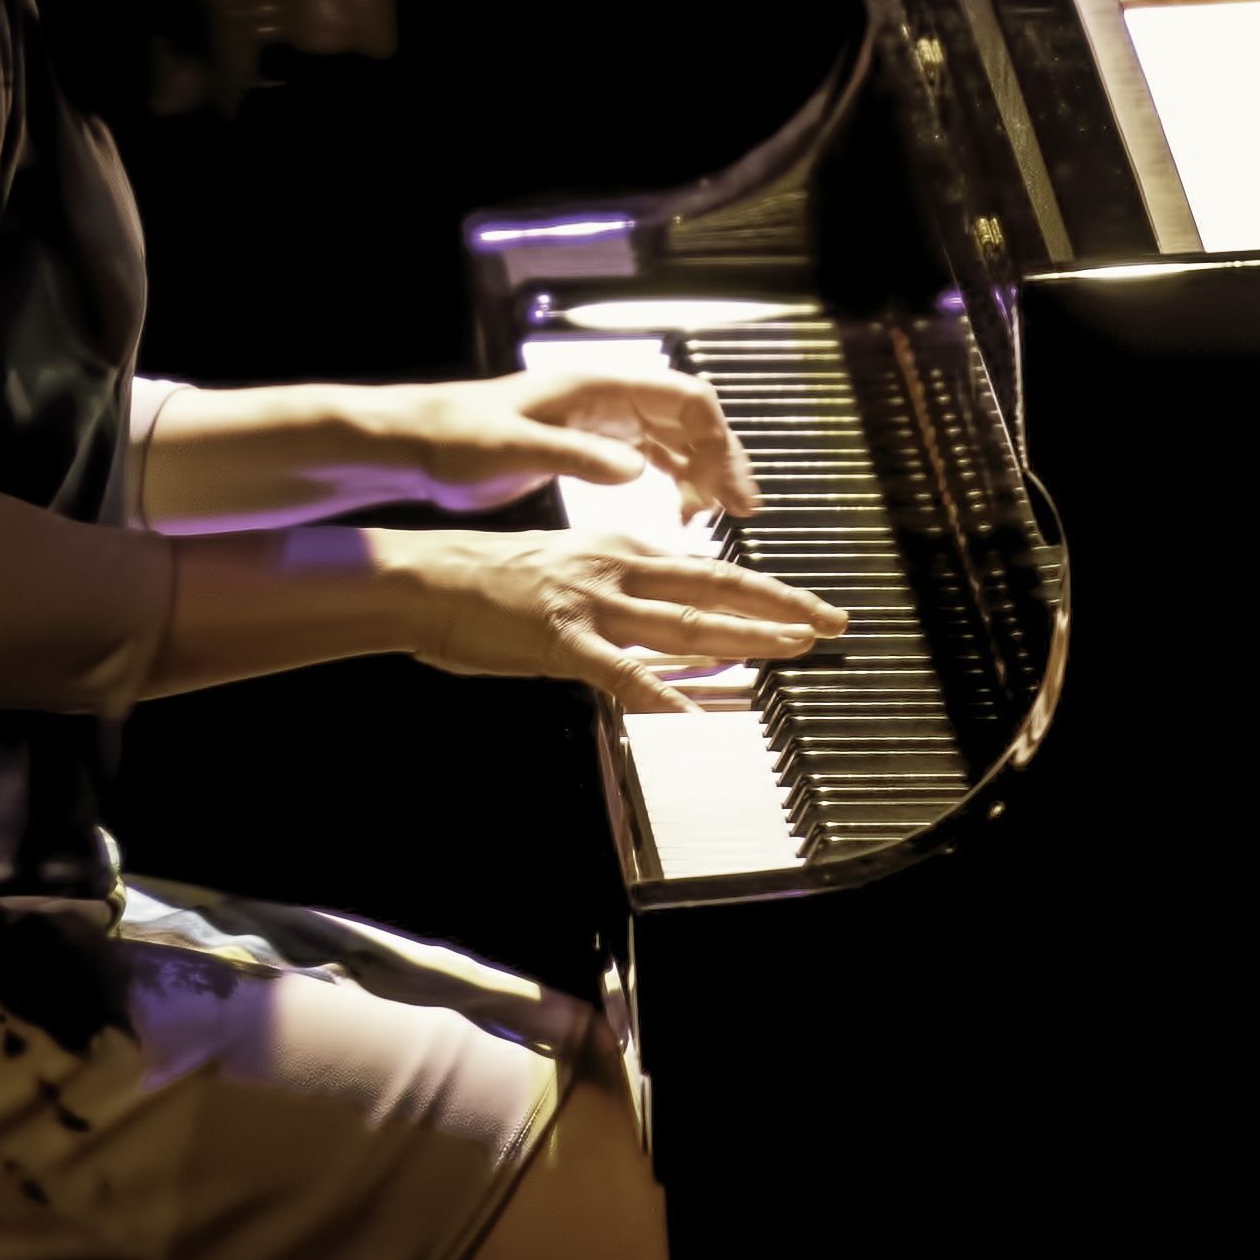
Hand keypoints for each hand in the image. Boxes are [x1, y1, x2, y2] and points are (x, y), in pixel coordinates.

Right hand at [386, 527, 842, 715]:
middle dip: (780, 607)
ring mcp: (591, 605)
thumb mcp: (573, 570)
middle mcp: (617, 571)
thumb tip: (674, 620)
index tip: (807, 606)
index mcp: (621, 552)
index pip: (709, 571)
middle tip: (830, 622)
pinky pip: (615, 669)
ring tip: (790, 648)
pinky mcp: (559, 639)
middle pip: (715, 589)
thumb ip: (628, 596)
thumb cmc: (492, 580)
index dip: (765, 591)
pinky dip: (653, 688)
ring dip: (744, 636)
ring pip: (682, 622)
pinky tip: (684, 707)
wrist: (429, 578)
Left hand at [387, 355, 762, 519]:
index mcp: (596, 386)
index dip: (718, 441)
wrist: (415, 444)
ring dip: (702, 474)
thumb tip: (637, 470)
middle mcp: (606, 398)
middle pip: (690, 421)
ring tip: (716, 518)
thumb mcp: (516, 449)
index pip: (686, 399)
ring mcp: (601, 421)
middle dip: (721, 461)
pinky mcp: (590, 446)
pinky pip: (653, 458)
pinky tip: (680, 515)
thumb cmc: (455, 436)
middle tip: (741, 510)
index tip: (731, 487)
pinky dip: (675, 483)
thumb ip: (577, 457)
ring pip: (676, 441)